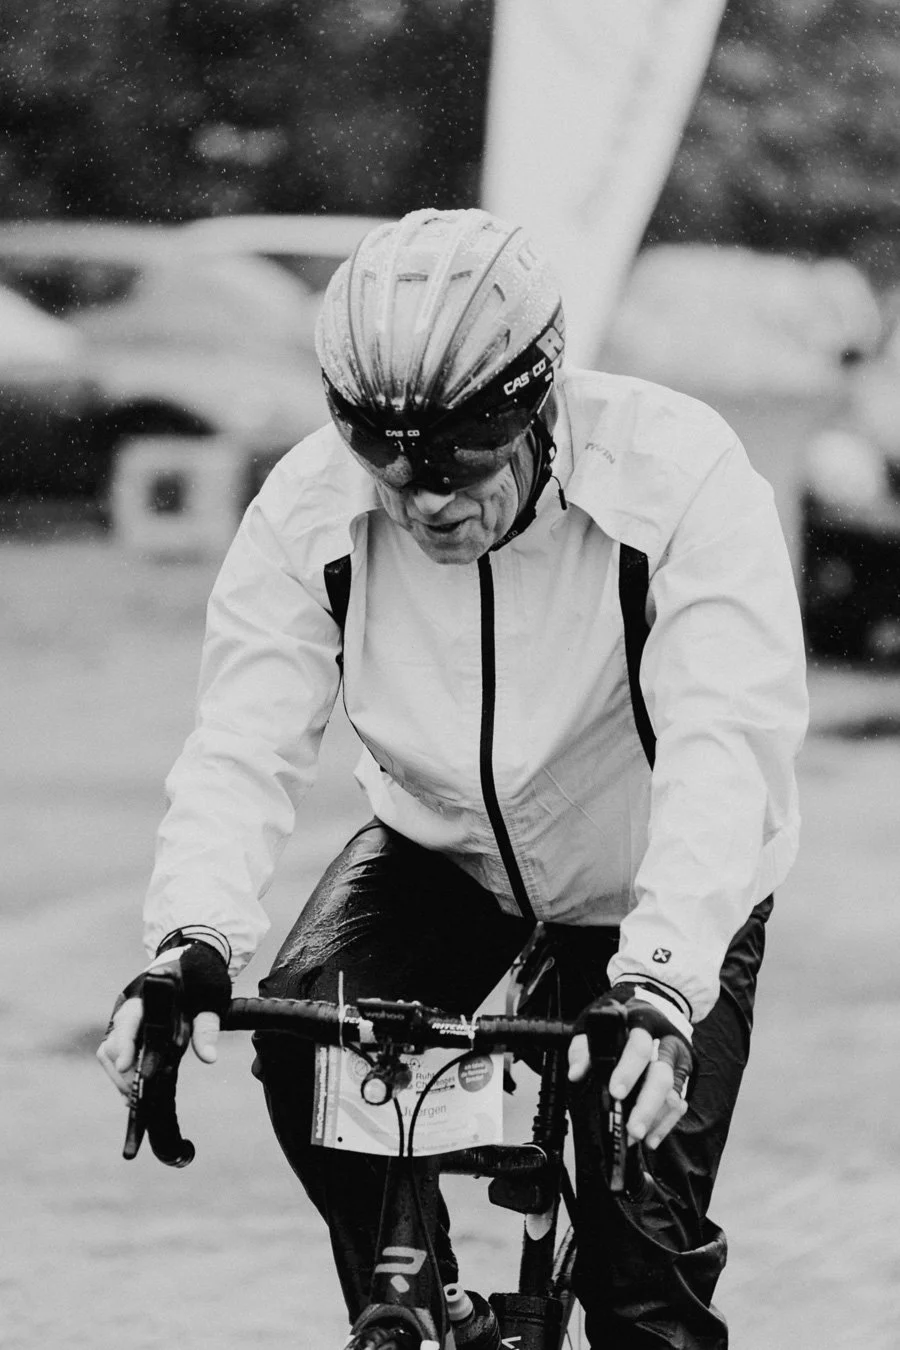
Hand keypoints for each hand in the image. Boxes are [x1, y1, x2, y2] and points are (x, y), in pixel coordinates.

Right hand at [96, 936, 229, 1098]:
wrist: (193, 956)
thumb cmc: (202, 976)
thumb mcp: (211, 999)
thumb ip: (207, 1027)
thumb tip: (209, 1058)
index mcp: (149, 992)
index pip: (129, 1020)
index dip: (125, 1045)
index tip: (127, 1067)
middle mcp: (130, 1003)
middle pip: (113, 1040)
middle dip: (122, 1071)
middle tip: (136, 1094)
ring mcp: (126, 1014)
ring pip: (108, 1048)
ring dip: (118, 1074)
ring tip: (133, 1096)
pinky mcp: (127, 1024)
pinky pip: (114, 1049)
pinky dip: (119, 1069)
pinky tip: (131, 1087)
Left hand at [568, 984, 692, 1149]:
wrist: (655, 1006)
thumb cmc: (622, 1021)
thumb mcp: (597, 1025)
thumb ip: (584, 1048)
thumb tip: (576, 1073)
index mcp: (641, 1024)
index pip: (638, 1046)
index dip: (628, 1070)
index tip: (615, 1092)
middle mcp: (665, 1042)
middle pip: (662, 1075)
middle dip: (647, 1106)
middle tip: (632, 1129)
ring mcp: (677, 1060)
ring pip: (674, 1093)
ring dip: (656, 1119)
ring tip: (637, 1137)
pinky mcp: (685, 1076)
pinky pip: (680, 1103)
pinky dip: (666, 1124)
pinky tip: (652, 1138)